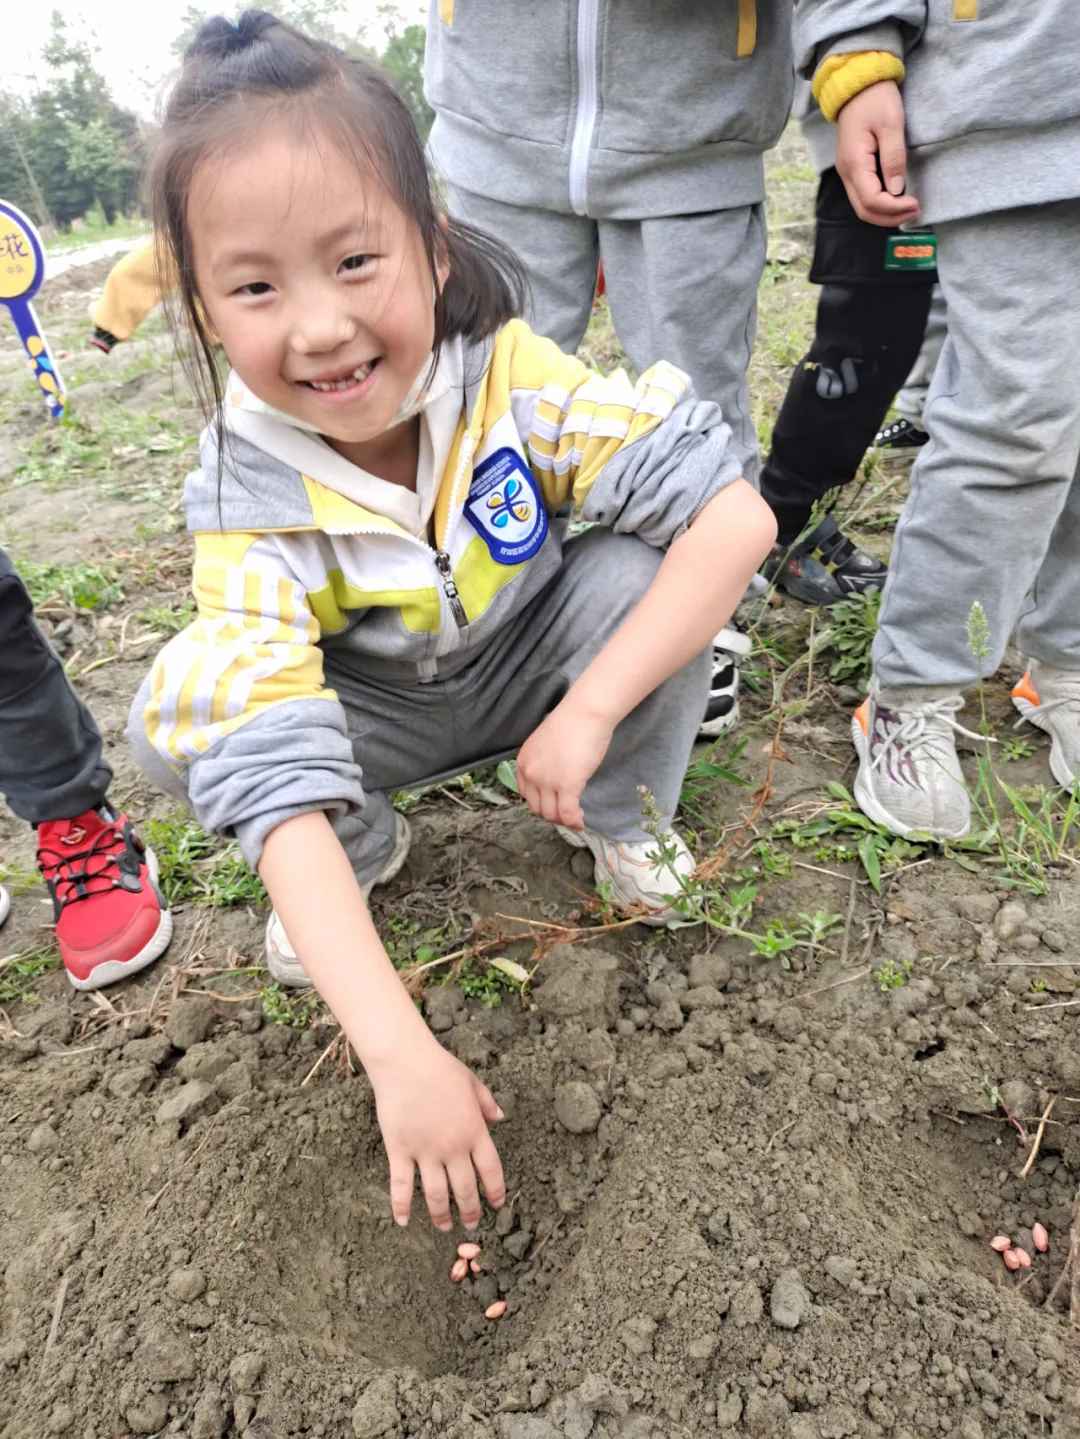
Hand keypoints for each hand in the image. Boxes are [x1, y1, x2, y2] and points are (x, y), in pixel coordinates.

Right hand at [372, 1041, 505, 1229]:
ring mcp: (425, 1152)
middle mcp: (452, 1148)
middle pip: (465, 1189)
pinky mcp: (399, 1151)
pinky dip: (402, 1206)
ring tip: (444, 1227)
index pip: (490, 1170)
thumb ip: (487, 1103)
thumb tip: (500, 1118)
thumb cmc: (440, 1068)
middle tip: (471, 1225)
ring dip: (441, 1215)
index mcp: (474, 1131)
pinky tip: (403, 1221)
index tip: (496, 1204)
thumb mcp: (472, 1082)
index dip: (495, 1191)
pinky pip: (400, 1186)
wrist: (405, 1062)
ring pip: (436, 1194)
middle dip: (470, 1211)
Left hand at [516, 699, 612, 829]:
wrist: (585, 713)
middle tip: (567, 812)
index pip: (526, 795)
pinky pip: (568, 813)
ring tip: (576, 816)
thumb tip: (555, 780)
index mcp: (523, 763)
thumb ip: (544, 764)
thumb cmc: (571, 723)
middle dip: (553, 815)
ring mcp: (547, 781)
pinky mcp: (567, 785)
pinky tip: (580, 822)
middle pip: (537, 808)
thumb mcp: (545, 745)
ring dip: (564, 820)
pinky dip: (574, 822)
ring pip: (551, 814)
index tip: (555, 804)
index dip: (542, 804)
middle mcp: (530, 774)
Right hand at [836, 80, 919, 226]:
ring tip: (908, 209)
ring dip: (885, 213)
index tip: (916, 203)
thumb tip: (896, 190)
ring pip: (862, 206)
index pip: (872, 200)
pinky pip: (863, 196)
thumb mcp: (891, 124)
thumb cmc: (876, 100)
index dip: (894, 208)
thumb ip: (893, 158)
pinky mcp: (852, 169)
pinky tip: (896, 199)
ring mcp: (847, 172)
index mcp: (855, 163)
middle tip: (915, 211)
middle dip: (890, 217)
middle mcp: (846, 173)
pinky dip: (880, 204)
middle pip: (864, 210)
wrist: (858, 84)